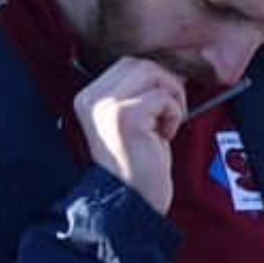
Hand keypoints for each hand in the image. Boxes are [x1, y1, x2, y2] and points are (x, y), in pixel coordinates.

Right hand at [74, 56, 185, 214]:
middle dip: (166, 85)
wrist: (133, 198)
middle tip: (169, 114)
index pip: (129, 64)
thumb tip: (171, 68)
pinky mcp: (126, 116)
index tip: (164, 102)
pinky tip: (162, 137)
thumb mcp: (133, 120)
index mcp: (89, 97)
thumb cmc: (138, 162)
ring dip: (172, 99)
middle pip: (143, 64)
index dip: (156, 78)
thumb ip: (140, 91)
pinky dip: (174, 115)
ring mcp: (106, 106)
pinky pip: (164, 98)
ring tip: (164, 125)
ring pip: (155, 74)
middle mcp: (92, 98)